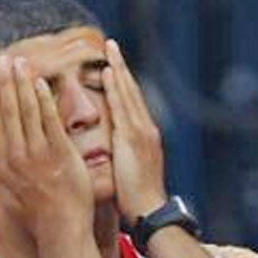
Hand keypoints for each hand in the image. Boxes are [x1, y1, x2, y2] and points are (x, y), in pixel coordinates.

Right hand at [0, 53, 93, 238]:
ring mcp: (38, 155)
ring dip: (23, 84)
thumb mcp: (10, 189)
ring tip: (21, 62)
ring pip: (27, 112)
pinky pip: (50, 121)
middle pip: (9, 112)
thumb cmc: (38, 210)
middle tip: (3, 58)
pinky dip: (44, 100)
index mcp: (3, 164)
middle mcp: (16, 157)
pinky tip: (41, 82)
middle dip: (5, 82)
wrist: (61, 227)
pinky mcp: (59, 154)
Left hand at [102, 39, 167, 225]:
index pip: (131, 104)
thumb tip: (113, 154)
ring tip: (109, 50)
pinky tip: (108, 72)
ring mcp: (141, 131)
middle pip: (132, 92)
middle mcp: (145, 129)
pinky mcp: (134, 137)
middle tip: (112, 46)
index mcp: (143, 138)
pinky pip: (122, 106)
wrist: (149, 212)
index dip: (122, 84)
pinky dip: (116, 88)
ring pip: (129, 93)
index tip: (113, 66)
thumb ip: (122, 157)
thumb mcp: (129, 173)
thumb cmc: (136, 200)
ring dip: (119, 70)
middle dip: (122, 68)